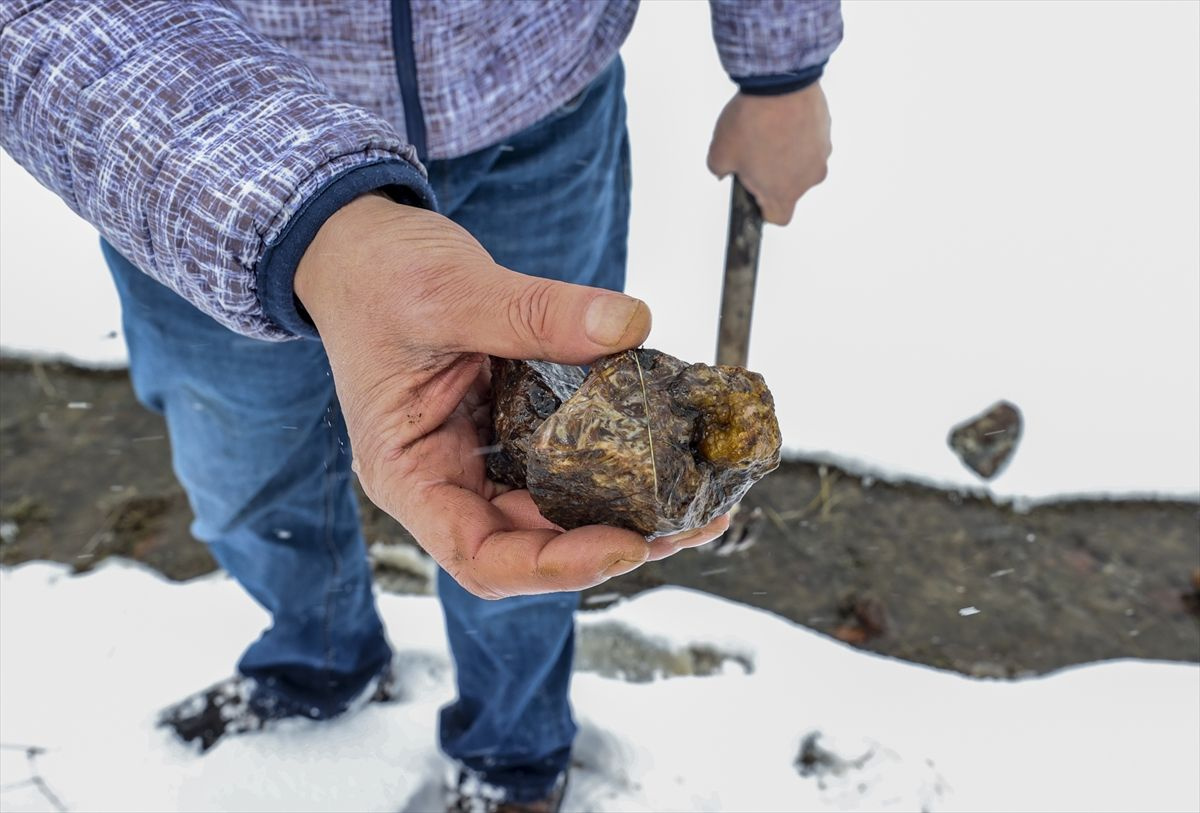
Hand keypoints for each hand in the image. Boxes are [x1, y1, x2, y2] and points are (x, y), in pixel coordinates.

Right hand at [294, 194, 729, 598]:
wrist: (359, 245)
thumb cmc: (376, 277)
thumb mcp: (448, 291)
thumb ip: (534, 312)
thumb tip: (628, 325)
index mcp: (409, 474)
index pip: (479, 557)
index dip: (553, 567)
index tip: (624, 545)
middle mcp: (446, 481)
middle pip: (531, 546)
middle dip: (611, 544)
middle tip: (687, 521)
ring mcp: (480, 458)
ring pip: (556, 512)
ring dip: (624, 513)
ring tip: (694, 502)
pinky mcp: (509, 427)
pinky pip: (565, 460)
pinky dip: (613, 462)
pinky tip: (665, 450)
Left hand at [706, 82, 831, 224]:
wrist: (780, 82)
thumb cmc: (752, 122)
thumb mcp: (719, 153)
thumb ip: (720, 172)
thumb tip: (724, 171)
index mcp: (783, 192)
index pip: (778, 217)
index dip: (764, 208)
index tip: (754, 193)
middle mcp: (808, 178)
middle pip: (789, 187)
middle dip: (772, 175)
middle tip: (753, 153)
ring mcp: (820, 154)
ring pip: (801, 162)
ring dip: (786, 153)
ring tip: (766, 130)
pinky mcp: (826, 131)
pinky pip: (809, 140)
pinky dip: (796, 134)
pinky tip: (780, 118)